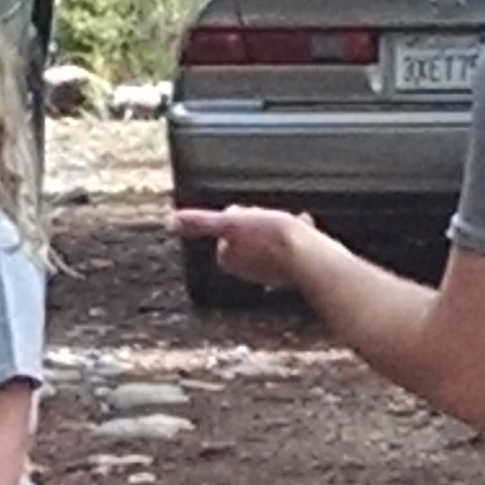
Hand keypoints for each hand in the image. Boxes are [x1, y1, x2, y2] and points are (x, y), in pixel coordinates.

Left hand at [169, 203, 323, 293]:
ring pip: (274, 235)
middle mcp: (246, 269)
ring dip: (284, 225)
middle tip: (276, 220)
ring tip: (294, 224)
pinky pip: (293, 244)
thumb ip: (202, 222)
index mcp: (228, 258)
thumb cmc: (274, 240)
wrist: (313, 260)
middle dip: (265, 219)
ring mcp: (270, 271)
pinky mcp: (292, 271)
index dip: (244, 212)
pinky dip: (298, 234)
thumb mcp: (232, 223)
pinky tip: (307, 231)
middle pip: (251, 228)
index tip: (254, 216)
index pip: (232, 221)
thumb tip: (170, 220)